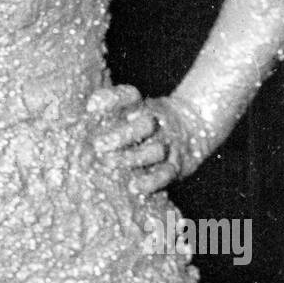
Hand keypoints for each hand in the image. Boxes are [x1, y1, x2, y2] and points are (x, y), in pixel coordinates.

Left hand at [85, 84, 205, 195]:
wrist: (193, 125)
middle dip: (120, 135)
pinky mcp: (177, 165)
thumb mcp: (131, 107)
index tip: (90, 108)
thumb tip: (91, 106)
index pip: (128, 96)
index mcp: (142, 105)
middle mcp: (157, 121)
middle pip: (144, 125)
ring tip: (109, 163)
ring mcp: (169, 143)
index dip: (110, 100)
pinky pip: (165, 173)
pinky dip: (150, 181)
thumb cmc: (145, 119)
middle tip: (97, 144)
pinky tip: (133, 187)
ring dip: (131, 157)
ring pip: (155, 150)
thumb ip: (110, 105)